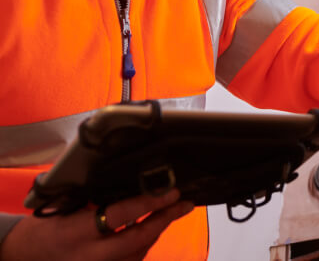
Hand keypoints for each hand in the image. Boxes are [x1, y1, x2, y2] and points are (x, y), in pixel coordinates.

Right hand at [0, 189, 193, 260]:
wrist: (24, 257)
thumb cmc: (45, 226)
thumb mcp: (64, 204)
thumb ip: (93, 194)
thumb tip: (127, 176)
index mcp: (79, 231)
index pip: (122, 214)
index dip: (150, 202)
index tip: (170, 190)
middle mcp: (92, 255)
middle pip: (138, 239)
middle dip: (165, 219)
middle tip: (185, 202)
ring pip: (138, 252)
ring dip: (158, 230)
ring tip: (174, 210)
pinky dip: (145, 244)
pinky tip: (154, 228)